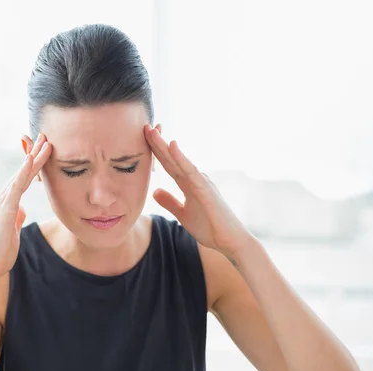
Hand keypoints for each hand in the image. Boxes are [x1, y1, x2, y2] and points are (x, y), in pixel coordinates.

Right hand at [0, 133, 50, 282]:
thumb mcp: (12, 233)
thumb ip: (16, 219)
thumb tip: (22, 210)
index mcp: (4, 204)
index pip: (22, 180)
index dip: (32, 165)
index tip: (43, 151)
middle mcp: (0, 199)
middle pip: (22, 173)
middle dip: (34, 154)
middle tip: (46, 137)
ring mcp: (1, 203)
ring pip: (21, 175)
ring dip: (34, 158)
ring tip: (46, 142)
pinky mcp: (5, 210)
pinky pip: (17, 187)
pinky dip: (24, 172)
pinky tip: (32, 159)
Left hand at [144, 124, 253, 258]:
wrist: (230, 242)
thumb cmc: (210, 228)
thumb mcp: (183, 215)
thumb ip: (170, 202)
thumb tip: (155, 191)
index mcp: (188, 184)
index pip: (168, 164)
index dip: (155, 151)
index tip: (142, 137)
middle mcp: (195, 179)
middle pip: (171, 158)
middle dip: (157, 143)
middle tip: (144, 126)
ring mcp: (201, 182)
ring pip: (179, 160)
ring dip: (165, 145)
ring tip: (152, 131)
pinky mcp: (206, 190)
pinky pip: (191, 171)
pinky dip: (181, 158)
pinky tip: (172, 146)